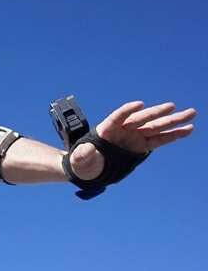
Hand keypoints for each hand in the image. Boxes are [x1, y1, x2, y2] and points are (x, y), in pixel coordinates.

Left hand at [70, 101, 196, 179]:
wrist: (89, 166)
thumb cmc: (83, 160)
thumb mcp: (80, 159)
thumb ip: (83, 155)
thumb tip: (86, 152)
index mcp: (106, 129)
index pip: (117, 116)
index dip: (127, 110)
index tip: (138, 104)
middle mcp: (123, 130)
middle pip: (141, 119)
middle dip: (156, 113)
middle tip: (172, 106)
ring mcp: (134, 136)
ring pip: (156, 127)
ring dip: (172, 120)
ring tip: (191, 113)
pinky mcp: (142, 145)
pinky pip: (160, 139)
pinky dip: (173, 135)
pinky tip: (188, 129)